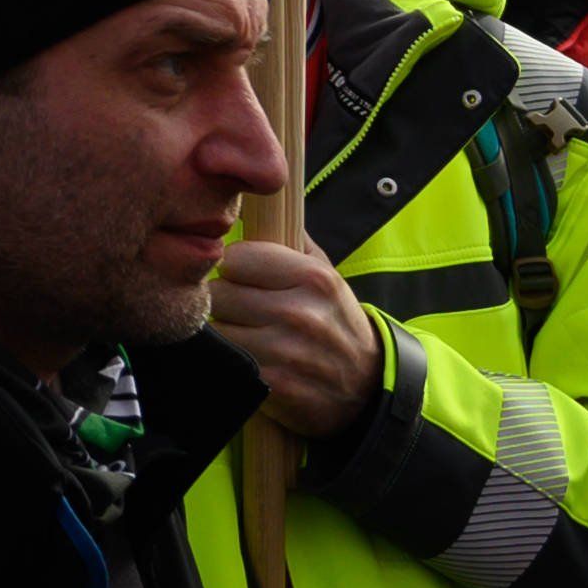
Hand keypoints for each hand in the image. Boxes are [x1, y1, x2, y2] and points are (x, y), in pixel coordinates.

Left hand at [207, 234, 384, 436]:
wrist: (367, 387)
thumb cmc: (335, 321)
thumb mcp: (326, 274)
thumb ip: (291, 240)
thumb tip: (255, 200)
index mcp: (313, 277)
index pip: (235, 257)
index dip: (234, 269)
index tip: (244, 279)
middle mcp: (301, 313)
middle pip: (220, 294)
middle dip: (226, 302)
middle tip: (244, 312)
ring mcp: (287, 352)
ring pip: (219, 330)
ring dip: (227, 334)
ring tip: (249, 336)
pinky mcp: (275, 385)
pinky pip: (228, 363)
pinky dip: (233, 363)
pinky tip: (252, 361)